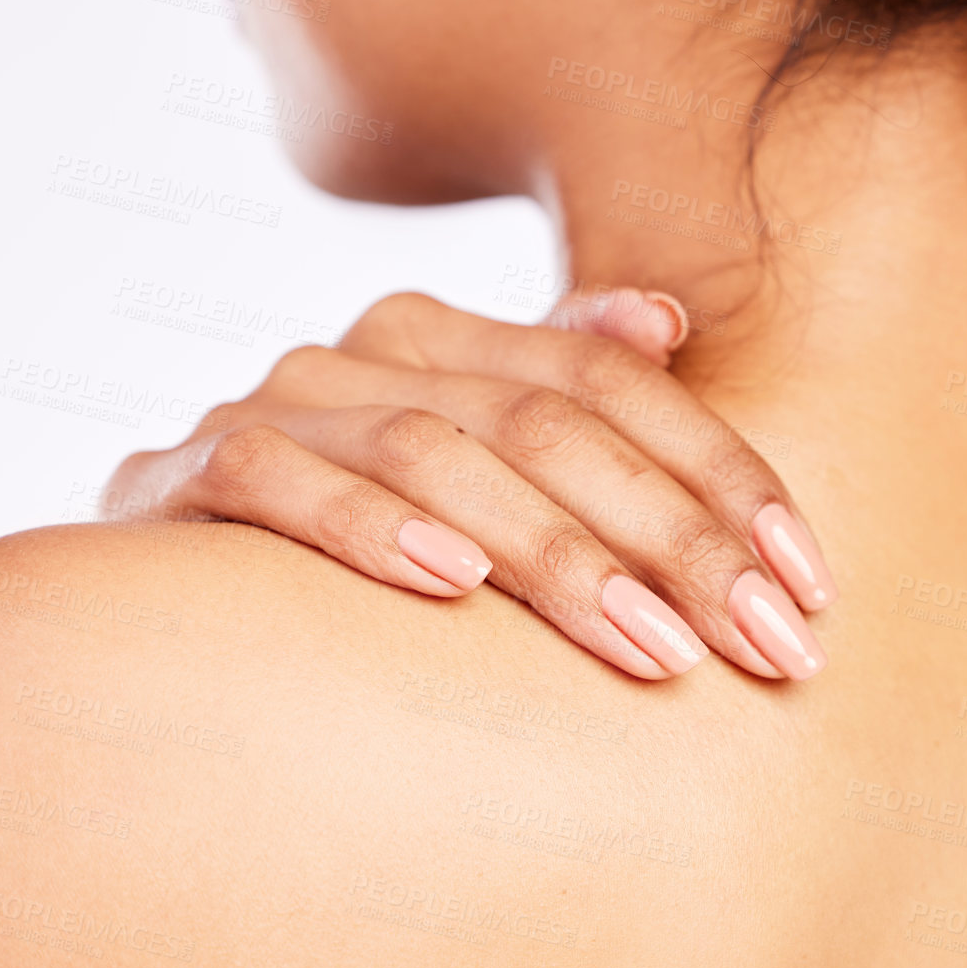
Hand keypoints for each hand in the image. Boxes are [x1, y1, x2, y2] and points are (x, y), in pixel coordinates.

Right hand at [102, 288, 834, 680]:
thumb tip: (666, 322)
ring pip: (437, 454)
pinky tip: (448, 587)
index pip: (615, 382)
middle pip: (547, 424)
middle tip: (756, 643)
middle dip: (668, 539)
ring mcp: (277, 405)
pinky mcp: (185, 473)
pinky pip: (280, 483)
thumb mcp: (470, 461)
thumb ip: (559, 388)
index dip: (720, 474)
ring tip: (648, 646)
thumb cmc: (355, 531)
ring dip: (552, 556)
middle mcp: (370, 353)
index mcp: (453, 336)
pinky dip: (364, 529)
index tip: (804, 581)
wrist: (162, 585)